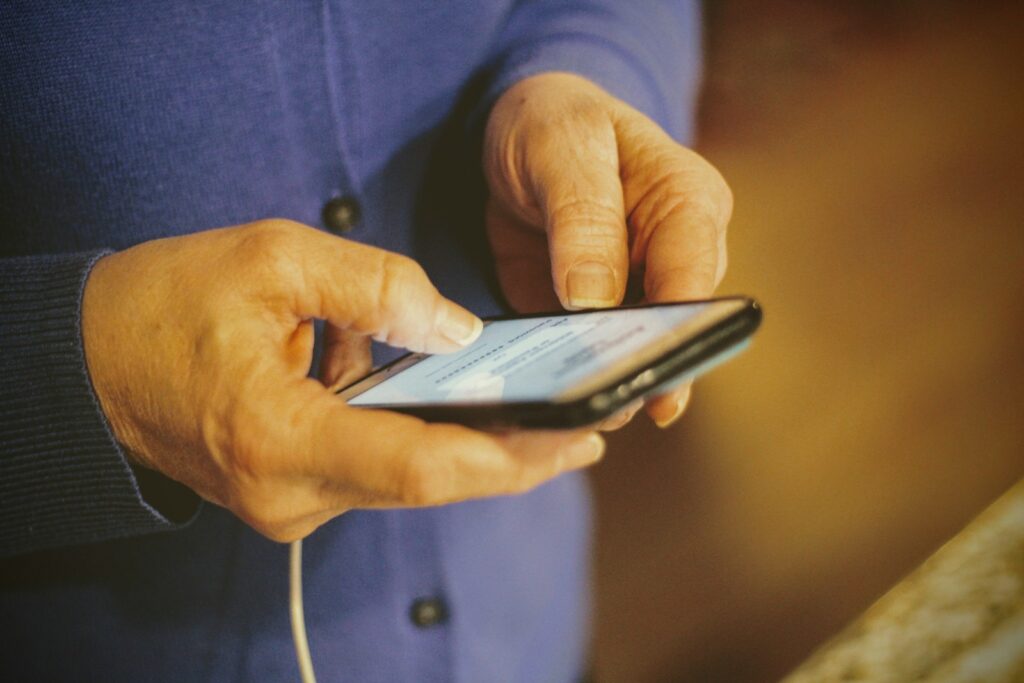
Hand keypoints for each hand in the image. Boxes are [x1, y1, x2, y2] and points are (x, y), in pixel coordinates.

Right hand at [82, 220, 603, 540]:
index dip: (509, 455)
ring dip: (470, 442)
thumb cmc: (167, 305)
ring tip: (539, 406)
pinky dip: (421, 434)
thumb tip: (458, 328)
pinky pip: (379, 469)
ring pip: (409, 479)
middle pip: (430, 483)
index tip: (576, 437)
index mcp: (279, 437)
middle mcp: (290, 494)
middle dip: (512, 455)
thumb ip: (374, 287)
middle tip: (585, 424)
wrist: (91, 364)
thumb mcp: (270, 260)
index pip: (420, 465)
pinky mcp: (295, 494)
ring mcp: (291, 505)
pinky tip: (454, 398)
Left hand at [484, 73, 731, 427]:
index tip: (657, 390)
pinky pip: (583, 357)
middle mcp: (672, 256)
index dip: (681, 336)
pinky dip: (563, 377)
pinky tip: (538, 398)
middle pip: (668, 329)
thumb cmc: (553, 123)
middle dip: (637, 371)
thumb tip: (595, 300)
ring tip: (564, 412)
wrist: (514, 133)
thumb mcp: (563, 148)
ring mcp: (633, 292)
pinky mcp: (589, 317)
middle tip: (602, 409)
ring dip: (599, 383)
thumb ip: (583, 217)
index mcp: (688, 203)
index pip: (694, 278)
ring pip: (628, 353)